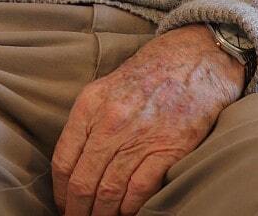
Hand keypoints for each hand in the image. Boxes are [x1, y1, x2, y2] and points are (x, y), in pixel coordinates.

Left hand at [52, 24, 244, 215]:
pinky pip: (140, 190)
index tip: (63, 204)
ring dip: (102, 214)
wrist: (196, 58)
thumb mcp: (107, 87)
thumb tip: (75, 163)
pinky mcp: (169, 148)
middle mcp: (111, 121)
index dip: (60, 191)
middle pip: (83, 180)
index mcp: (90, 105)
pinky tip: (126, 213)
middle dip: (77, 209)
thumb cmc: (150, 73)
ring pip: (109, 190)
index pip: (64, 159)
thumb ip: (89, 121)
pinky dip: (130, 208)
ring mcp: (140, 136)